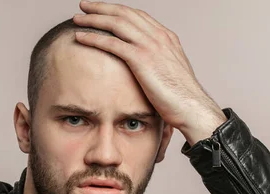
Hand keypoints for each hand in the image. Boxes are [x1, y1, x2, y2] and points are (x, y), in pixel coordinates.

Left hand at [73, 1, 226, 144]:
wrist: (191, 107)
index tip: (102, 10)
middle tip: (84, 6)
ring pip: (116, 23)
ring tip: (78, 18)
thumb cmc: (181, 98)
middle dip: (102, 7)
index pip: (137, 16)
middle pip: (124, 13)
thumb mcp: (170, 74)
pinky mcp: (141, 59)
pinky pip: (112, 43)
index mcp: (166, 37)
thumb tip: (147, 70)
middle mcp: (159, 36)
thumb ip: (158, 65)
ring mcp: (150, 46)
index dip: (117, 10)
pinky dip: (94, 38)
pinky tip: (80, 36)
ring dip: (94, 19)